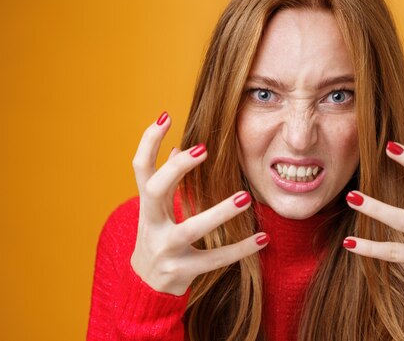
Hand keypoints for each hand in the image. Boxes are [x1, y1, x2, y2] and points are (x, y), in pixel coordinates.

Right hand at [130, 111, 268, 295]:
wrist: (145, 287)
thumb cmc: (156, 236)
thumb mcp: (157, 209)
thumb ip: (167, 179)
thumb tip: (180, 145)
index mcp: (147, 205)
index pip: (140, 167)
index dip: (149, 141)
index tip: (166, 116)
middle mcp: (151, 224)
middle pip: (155, 190)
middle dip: (177, 169)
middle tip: (204, 148)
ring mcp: (166, 249)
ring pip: (190, 228)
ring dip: (218, 212)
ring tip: (245, 197)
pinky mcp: (183, 271)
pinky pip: (215, 259)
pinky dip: (240, 248)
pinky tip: (263, 238)